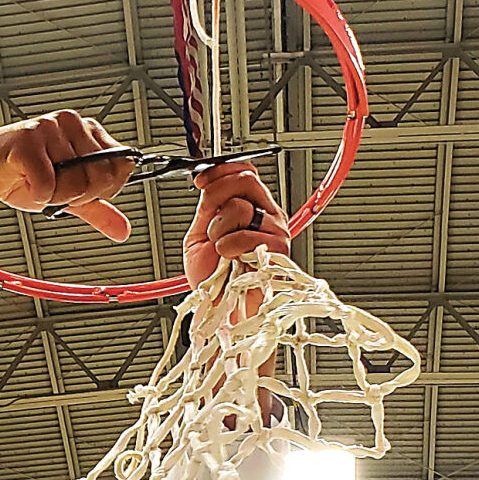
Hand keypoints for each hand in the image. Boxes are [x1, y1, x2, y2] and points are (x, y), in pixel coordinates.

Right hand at [0, 111, 134, 240]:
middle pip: (101, 179)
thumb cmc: (18, 177)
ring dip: (53, 197)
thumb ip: (96, 209)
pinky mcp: (28, 139)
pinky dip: (35, 196)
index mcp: (86, 130)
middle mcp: (71, 122)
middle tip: (50, 188)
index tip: (76, 189)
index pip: (122, 165)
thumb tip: (123, 230)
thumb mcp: (65, 195)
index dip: (102, 189)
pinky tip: (21, 181)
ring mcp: (49, 127)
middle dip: (75, 196)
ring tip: (34, 183)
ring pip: (76, 184)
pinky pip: (48, 185)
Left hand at [182, 161, 289, 289]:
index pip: (244, 173)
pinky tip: (228, 258)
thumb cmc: (214, 281)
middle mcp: (266, 216)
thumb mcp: (200, 234)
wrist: (221, 310)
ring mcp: (274, 231)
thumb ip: (207, 207)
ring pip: (240, 207)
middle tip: (210, 222)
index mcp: (252, 209)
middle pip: (245, 181)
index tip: (201, 179)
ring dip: (219, 229)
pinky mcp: (278, 249)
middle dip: (217, 196)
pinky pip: (246, 233)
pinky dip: (228, 246)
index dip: (221, 170)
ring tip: (220, 250)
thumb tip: (206, 180)